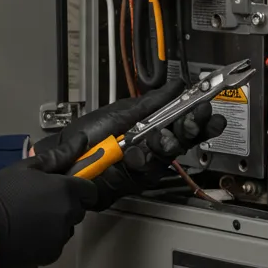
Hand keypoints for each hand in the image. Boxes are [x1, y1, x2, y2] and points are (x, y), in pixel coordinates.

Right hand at [0, 153, 96, 267]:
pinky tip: (21, 235)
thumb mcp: (27, 168)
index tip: (65, 189)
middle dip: (62, 206)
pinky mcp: (47, 258)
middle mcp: (67, 217)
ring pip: (62, 231)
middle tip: (36, 202)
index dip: (78, 189)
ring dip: (51, 226)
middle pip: (76, 211)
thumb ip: (59, 157)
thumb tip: (80, 142)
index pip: (90, 191)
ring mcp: (58, 240)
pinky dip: (40, 243)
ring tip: (25, 219)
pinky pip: (50, 248)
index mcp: (65, 192)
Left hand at [32, 82, 227, 209]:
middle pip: (180, 141)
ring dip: (165, 145)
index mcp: (148, 126)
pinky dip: (141, 160)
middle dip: (190, 129)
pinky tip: (137, 153)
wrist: (61, 158)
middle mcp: (148, 146)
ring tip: (163, 136)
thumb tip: (177, 85)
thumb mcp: (121, 112)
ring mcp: (141, 165)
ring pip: (166, 157)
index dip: (196, 117)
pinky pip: (145, 172)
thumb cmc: (85, 135)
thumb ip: (152, 102)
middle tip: (197, 120)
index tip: (207, 107)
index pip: (180, 122)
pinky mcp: (132, 182)